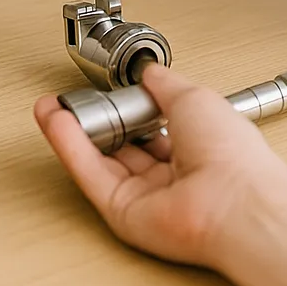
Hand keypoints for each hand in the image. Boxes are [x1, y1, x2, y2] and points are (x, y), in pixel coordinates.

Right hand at [35, 63, 286, 269]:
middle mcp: (171, 174)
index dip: (128, 107)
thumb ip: (164, 84)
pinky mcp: (124, 214)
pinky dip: (70, 148)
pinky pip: (91, 176)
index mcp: (195, 146)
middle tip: (73, 99)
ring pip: (100, 160)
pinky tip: (55, 122)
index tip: (108, 91)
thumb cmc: (233, 155)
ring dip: (73, 132)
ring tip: (51, 106)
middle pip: (122, 145)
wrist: (235, 200)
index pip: (151, 125)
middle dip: (97, 121)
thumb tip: (150, 71)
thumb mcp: (193, 97)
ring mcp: (146, 196)